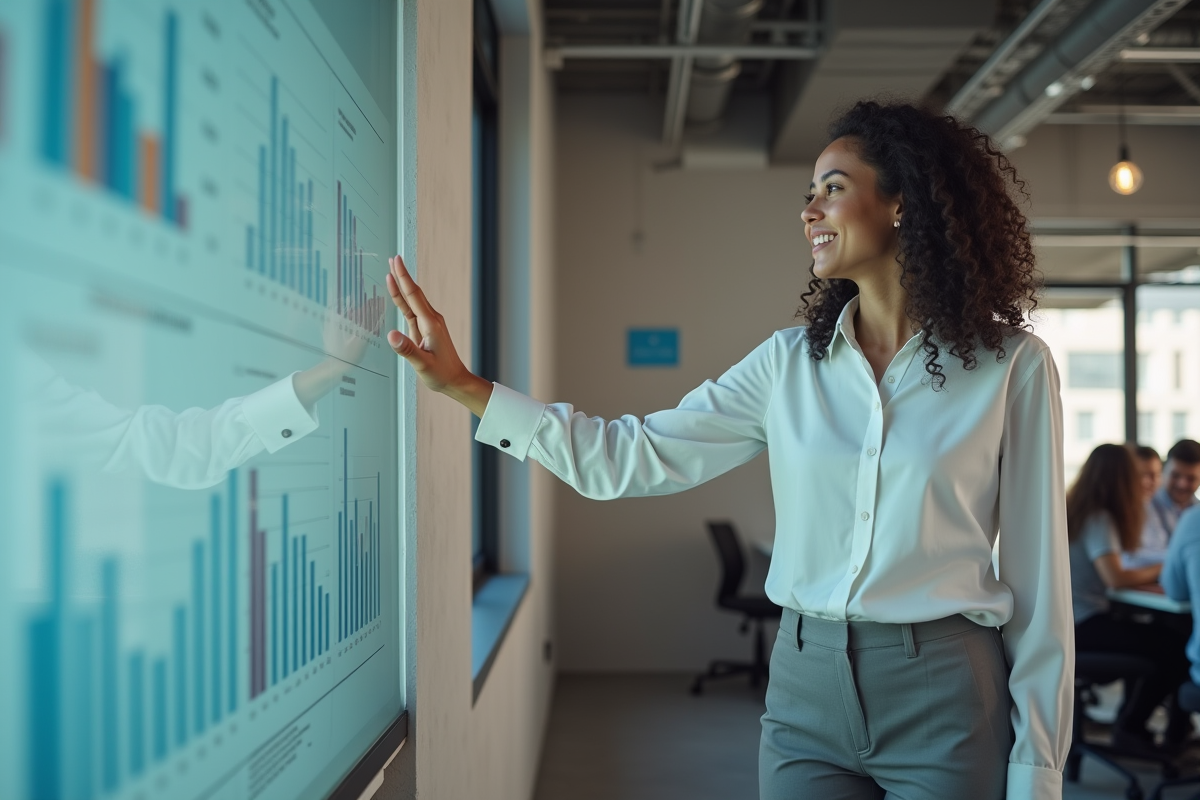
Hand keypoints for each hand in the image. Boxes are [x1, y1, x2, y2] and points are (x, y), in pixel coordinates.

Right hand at [386, 256, 492, 415]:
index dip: (403, 278)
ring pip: (412, 300)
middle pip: (413, 293)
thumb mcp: (423, 364)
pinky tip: (397, 292)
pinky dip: (403, 299)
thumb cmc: (442, 374)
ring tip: (392, 270)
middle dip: (402, 275)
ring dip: (402, 284)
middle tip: (393, 258)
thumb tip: (391, 335)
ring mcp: (428, 323)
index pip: (413, 296)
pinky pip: (411, 310)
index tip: (396, 262)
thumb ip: (406, 350)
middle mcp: (430, 319)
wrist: (455, 380)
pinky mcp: (424, 329)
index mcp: (430, 324)